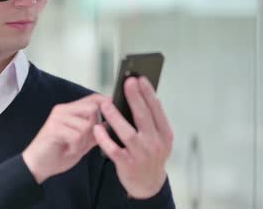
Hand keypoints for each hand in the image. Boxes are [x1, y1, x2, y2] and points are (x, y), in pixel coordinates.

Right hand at [22, 94, 110, 183]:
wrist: (38, 166)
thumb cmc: (59, 153)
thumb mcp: (82, 142)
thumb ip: (94, 132)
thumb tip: (110, 123)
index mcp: (70, 110)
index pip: (92, 98)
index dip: (105, 102)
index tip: (114, 110)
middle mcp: (63, 110)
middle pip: (92, 109)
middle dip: (94, 127)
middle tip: (83, 140)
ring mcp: (58, 118)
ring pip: (86, 125)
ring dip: (83, 141)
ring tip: (73, 146)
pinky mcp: (54, 128)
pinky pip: (77, 136)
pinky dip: (76, 147)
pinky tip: (67, 149)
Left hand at [93, 77, 173, 198]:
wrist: (148, 184)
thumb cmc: (150, 155)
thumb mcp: (158, 138)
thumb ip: (151, 121)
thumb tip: (138, 95)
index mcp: (164, 134)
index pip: (157, 110)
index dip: (148, 93)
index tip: (140, 78)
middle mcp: (155, 144)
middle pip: (144, 117)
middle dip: (135, 98)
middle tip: (127, 82)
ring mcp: (142, 155)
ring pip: (127, 133)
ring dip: (116, 117)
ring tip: (106, 104)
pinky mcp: (128, 165)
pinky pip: (114, 149)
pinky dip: (105, 138)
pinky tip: (98, 128)